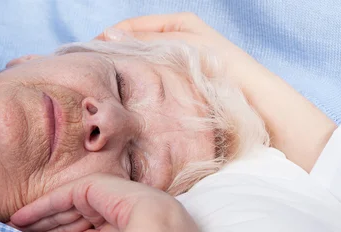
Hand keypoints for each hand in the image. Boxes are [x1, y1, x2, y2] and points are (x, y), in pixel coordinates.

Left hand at [10, 173, 188, 231]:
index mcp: (113, 229)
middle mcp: (105, 210)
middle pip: (64, 222)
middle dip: (39, 231)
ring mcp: (99, 197)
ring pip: (59, 212)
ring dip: (35, 222)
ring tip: (10, 230)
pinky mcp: (91, 186)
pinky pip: (59, 199)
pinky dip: (38, 209)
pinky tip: (18, 219)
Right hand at [96, 13, 256, 88]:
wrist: (253, 99)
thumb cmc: (222, 67)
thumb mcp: (181, 46)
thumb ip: (146, 42)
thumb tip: (108, 36)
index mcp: (175, 23)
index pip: (129, 27)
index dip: (107, 39)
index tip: (87, 55)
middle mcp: (173, 41)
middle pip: (133, 45)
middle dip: (114, 56)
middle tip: (93, 73)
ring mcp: (173, 64)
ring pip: (140, 65)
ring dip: (125, 73)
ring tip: (106, 86)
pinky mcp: (177, 85)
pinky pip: (150, 80)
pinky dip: (138, 85)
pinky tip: (128, 96)